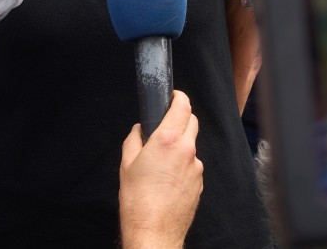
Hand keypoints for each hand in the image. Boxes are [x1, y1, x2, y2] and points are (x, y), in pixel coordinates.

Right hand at [119, 90, 203, 248]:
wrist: (154, 232)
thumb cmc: (138, 201)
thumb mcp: (126, 165)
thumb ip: (134, 140)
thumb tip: (138, 130)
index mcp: (168, 141)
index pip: (182, 106)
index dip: (178, 97)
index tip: (173, 95)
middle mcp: (187, 150)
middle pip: (191, 122)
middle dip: (181, 118)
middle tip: (165, 125)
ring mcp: (196, 167)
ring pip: (191, 145)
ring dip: (180, 145)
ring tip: (161, 162)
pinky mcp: (199, 182)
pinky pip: (192, 165)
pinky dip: (183, 164)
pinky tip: (168, 179)